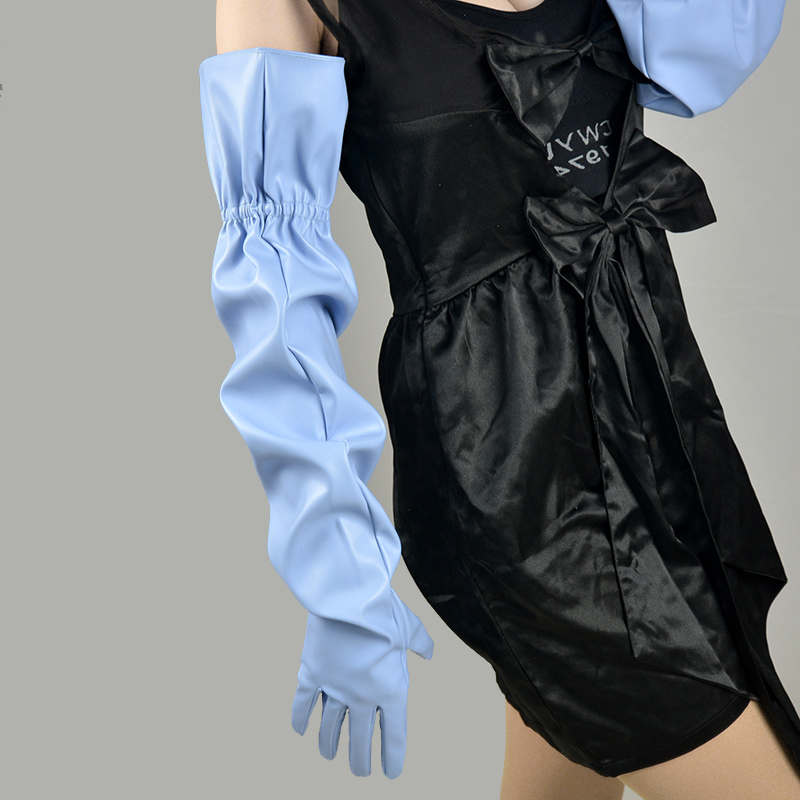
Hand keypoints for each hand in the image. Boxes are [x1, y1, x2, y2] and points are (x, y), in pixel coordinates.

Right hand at [290, 590, 433, 777]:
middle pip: (360, 740)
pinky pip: (303, 704)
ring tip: (330, 756)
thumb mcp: (410, 628)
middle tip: (360, 772)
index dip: (392, 758)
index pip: (393, 736)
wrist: (350, 597)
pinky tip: (301, 731)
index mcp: (392, 690)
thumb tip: (430, 651)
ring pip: (330, 728)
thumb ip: (422, 643)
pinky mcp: (312, 674)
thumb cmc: (385, 612)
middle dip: (360, 760)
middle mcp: (363, 697)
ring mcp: (335, 688)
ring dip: (330, 746)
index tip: (391, 773)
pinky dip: (300, 719)